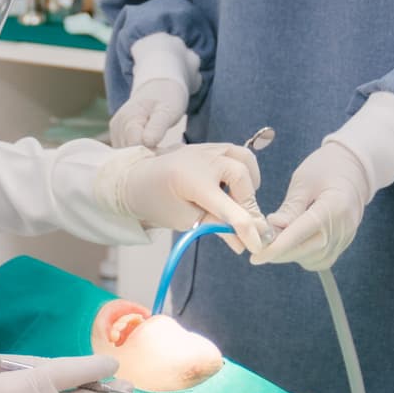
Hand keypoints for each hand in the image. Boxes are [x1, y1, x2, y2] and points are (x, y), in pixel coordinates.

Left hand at [100, 139, 261, 240]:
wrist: (137, 179)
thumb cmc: (157, 202)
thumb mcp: (184, 220)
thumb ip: (215, 226)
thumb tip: (244, 243)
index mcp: (192, 180)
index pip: (228, 207)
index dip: (246, 228)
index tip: (257, 246)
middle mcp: (203, 159)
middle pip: (241, 176)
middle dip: (247, 202)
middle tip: (243, 222)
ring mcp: (207, 149)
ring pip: (244, 159)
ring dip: (249, 183)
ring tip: (240, 202)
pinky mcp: (210, 147)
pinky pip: (236, 154)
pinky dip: (243, 171)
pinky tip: (232, 188)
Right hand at [108, 79, 189, 151]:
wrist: (158, 87)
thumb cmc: (166, 98)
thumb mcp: (167, 110)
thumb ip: (157, 127)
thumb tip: (147, 143)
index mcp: (129, 118)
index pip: (135, 146)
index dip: (150, 154)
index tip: (165, 151)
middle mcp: (118, 126)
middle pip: (128, 152)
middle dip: (146, 157)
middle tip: (165, 151)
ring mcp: (115, 132)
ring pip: (125, 155)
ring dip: (141, 156)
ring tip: (159, 148)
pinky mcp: (117, 136)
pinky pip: (124, 152)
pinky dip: (137, 154)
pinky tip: (150, 149)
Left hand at [252, 140, 368, 270]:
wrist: (355, 168)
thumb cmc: (327, 168)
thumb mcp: (304, 181)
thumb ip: (290, 208)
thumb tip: (272, 231)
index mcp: (334, 207)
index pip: (300, 234)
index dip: (277, 247)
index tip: (256, 257)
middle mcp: (343, 228)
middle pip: (306, 251)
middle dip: (279, 252)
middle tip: (259, 245)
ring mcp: (346, 238)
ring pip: (311, 259)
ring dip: (291, 253)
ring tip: (278, 236)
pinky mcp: (344, 244)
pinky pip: (320, 258)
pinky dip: (303, 254)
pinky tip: (294, 240)